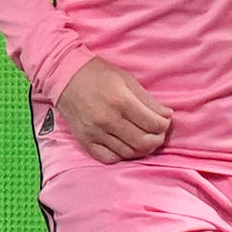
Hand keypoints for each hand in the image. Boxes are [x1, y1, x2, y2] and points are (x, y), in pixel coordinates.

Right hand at [57, 56, 173, 163]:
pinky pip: (110, 158)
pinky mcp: (86, 141)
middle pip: (143, 142)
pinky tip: (126, 146)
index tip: (165, 121)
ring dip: (142, 149)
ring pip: (129, 153)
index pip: (153, 124)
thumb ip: (148, 100)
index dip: (164, 125)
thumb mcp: (127, 79)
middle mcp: (108, 120)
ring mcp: (95, 133)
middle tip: (159, 133)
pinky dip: (122, 155)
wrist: (65, 76)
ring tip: (145, 139)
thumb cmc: (98, 74)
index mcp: (121, 102)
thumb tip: (167, 115)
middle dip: (157, 139)